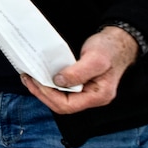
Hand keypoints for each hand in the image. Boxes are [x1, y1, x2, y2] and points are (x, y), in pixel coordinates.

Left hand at [20, 26, 139, 113]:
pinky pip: (62, 90)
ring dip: (42, 90)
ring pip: (60, 99)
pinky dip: (48, 84)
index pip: (68, 105)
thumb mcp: (95, 58)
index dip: (49, 96)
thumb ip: (78, 72)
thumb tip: (58, 82)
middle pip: (61, 105)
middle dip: (42, 94)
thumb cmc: (110, 49)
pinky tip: (40, 75)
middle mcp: (92, 98)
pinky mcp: (80, 85)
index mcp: (98, 95)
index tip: (37, 81)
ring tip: (29, 77)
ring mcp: (86, 92)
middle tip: (27, 79)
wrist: (119, 42)